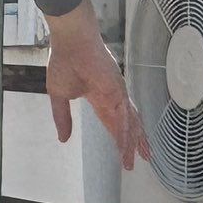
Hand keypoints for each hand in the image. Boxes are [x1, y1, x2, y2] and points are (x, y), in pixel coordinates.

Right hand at [42, 0, 143, 169]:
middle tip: (143, 158)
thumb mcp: (59, 97)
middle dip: (135, 141)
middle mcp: (112, 96)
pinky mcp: (118, 90)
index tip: (123, 153)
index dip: (119, 137)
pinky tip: (125, 147)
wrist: (70, 42)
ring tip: (137, 159)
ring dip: (133, 142)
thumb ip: (62, 118)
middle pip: (127, 124)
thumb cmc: (63, 62)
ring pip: (129, 123)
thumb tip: (63, 139)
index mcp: (99, 97)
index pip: (112, 122)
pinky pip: (124, 116)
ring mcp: (117, 93)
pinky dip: (125, 133)